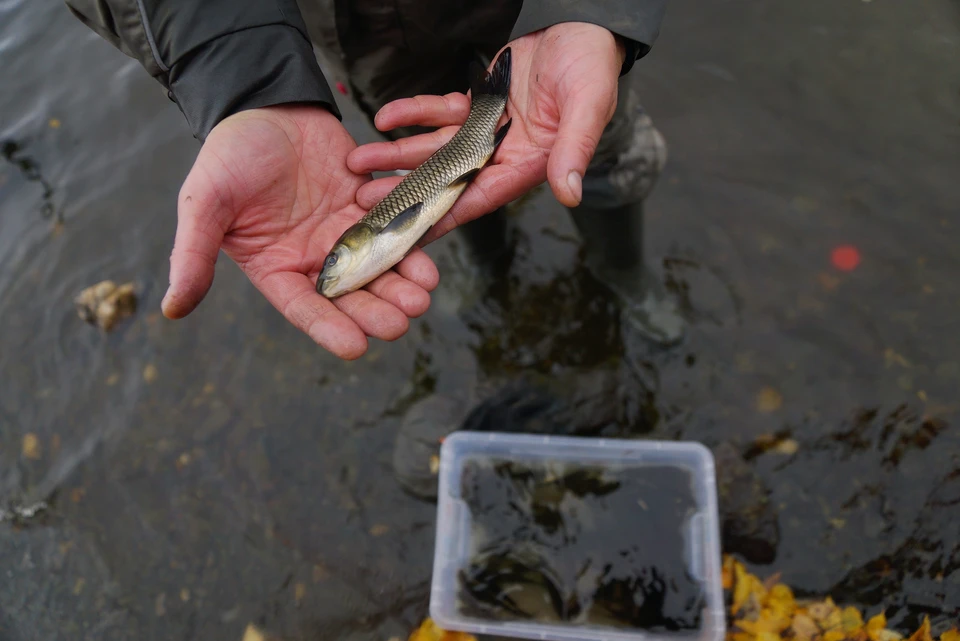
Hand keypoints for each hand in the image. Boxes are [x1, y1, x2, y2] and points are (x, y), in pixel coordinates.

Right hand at [160, 106, 439, 359]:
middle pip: (351, 294)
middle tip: (399, 324)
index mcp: (277, 268)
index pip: (305, 307)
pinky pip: (394, 229)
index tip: (355, 348)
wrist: (265, 106)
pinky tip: (429, 262)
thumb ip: (193, 253)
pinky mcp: (370, 207)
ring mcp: (346, 233)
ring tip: (421, 297)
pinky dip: (411, 245)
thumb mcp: (204, 202)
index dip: (328, 328)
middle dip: (376, 310)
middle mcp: (316, 258)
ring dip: (401, 284)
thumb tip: (172, 309)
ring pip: (379, 268)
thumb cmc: (228, 155)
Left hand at [346, 22, 625, 243]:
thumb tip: (569, 194)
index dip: (445, 216)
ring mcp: (487, 130)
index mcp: (528, 164)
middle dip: (406, 189)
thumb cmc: (592, 67)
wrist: (582, 27)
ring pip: (434, 148)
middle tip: (366, 199)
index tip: (410, 232)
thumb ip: (574, 150)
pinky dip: (412, 114)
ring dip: (398, 155)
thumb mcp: (588, 107)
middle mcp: (502, 154)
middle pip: (446, 179)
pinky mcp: (477, 105)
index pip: (480, 198)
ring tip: (359, 162)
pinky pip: (438, 113)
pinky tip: (385, 117)